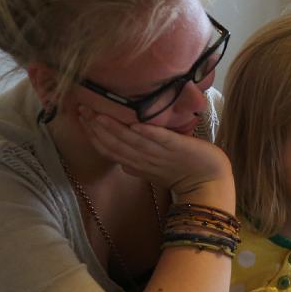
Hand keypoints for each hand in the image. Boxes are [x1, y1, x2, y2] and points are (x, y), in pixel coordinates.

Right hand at [78, 105, 231, 198]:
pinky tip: (136, 125)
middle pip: (116, 146)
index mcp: (139, 164)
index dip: (93, 136)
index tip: (80, 118)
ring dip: (115, 129)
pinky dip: (149, 134)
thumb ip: (138, 164)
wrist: (210, 182)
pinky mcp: (179, 148)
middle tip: (82, 110)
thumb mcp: (156, 170)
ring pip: (133, 143)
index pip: (110, 151)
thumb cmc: (183, 172)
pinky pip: (162, 140)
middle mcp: (146, 160)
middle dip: (97, 129)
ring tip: (99, 115)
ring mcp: (162, 155)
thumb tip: (121, 162)